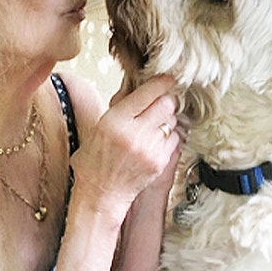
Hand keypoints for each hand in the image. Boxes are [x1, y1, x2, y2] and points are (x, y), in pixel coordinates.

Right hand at [71, 73, 180, 219]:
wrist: (101, 193)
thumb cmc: (97, 158)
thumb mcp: (100, 126)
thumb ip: (121, 106)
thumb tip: (142, 84)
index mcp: (114, 121)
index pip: (147, 94)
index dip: (162, 83)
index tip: (169, 78)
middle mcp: (133, 134)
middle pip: (166, 104)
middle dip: (166, 101)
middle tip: (160, 104)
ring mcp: (149, 149)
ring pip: (172, 121)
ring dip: (166, 120)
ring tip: (152, 128)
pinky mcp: (160, 161)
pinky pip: (174, 139)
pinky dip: (168, 137)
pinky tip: (154, 143)